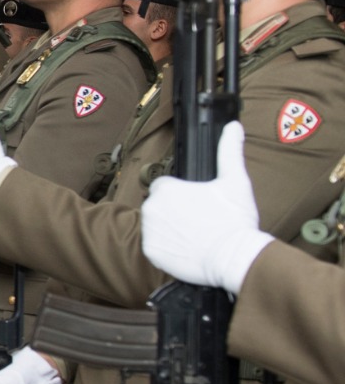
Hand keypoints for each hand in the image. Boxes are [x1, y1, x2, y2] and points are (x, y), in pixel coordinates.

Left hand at [140, 123, 271, 294]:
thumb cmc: (234, 219)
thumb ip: (229, 151)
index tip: (197, 203)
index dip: (181, 194)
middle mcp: (151, 208)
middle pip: (158, 206)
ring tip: (194, 235)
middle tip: (198, 220)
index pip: (164, 187)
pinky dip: (167, 247)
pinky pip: (155, 246)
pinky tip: (187, 248)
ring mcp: (149, 232)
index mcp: (165, 188)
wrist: (234, 257)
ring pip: (156, 226)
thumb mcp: (235, 180)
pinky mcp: (150, 252)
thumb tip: (233, 126)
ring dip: (169, 228)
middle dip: (173, 211)